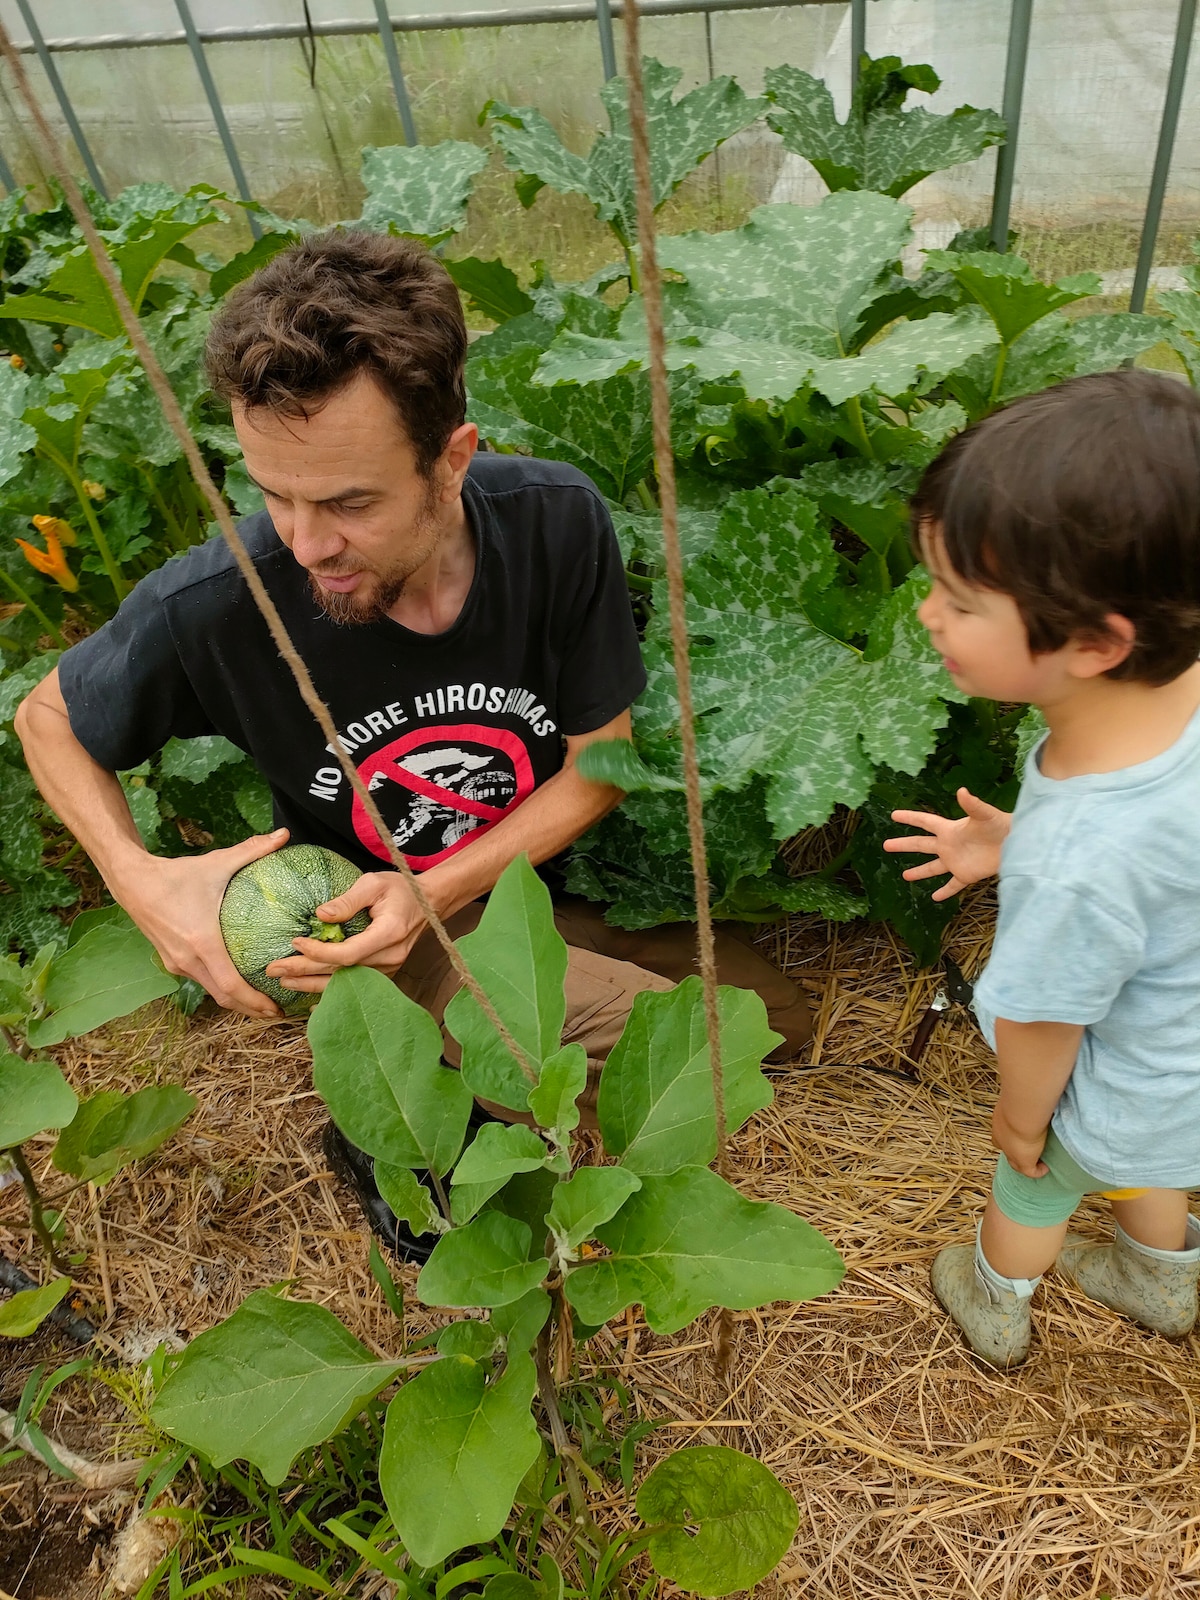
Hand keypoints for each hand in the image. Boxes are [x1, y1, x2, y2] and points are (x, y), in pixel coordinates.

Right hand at [111, 828, 290, 1018]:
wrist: (130, 880)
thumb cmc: (175, 875)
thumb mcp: (216, 863)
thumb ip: (253, 850)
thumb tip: (284, 835)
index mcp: (202, 944)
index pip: (232, 987)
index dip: (256, 1002)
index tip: (277, 1010)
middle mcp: (188, 961)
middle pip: (224, 998)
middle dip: (251, 1009)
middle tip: (277, 1013)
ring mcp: (177, 964)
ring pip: (211, 991)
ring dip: (236, 1000)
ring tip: (262, 1001)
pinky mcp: (170, 961)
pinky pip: (201, 980)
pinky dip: (220, 987)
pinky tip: (236, 981)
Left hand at [265, 870, 432, 995]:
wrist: (428, 903)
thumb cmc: (400, 889)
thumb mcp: (373, 883)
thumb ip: (348, 900)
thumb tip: (319, 915)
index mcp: (389, 933)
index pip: (349, 952)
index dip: (319, 952)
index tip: (295, 943)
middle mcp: (390, 957)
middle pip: (342, 972)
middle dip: (305, 972)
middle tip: (275, 970)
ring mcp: (389, 968)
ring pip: (346, 983)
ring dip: (313, 984)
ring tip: (285, 982)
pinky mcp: (385, 973)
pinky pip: (354, 985)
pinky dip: (331, 990)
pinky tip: (310, 996)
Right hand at [883, 786, 1011, 900]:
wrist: (1018, 844)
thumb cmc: (1002, 825)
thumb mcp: (985, 814)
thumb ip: (972, 805)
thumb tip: (961, 790)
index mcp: (950, 829)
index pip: (925, 822)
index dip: (909, 818)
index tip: (893, 815)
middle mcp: (949, 845)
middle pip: (921, 845)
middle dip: (904, 844)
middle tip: (886, 845)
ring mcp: (956, 861)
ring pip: (933, 868)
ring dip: (919, 872)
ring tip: (904, 876)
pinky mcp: (966, 875)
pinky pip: (952, 885)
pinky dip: (944, 892)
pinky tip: (934, 898)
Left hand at [991, 1102, 1048, 1177]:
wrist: (1021, 1113)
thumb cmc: (1020, 1101)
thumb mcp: (1018, 1099)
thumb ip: (1022, 1099)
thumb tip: (1030, 1093)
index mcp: (999, 1124)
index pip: (999, 1136)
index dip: (1006, 1138)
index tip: (1016, 1136)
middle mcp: (1002, 1140)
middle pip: (1006, 1150)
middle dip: (1014, 1152)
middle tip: (1026, 1150)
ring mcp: (1011, 1153)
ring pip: (1016, 1164)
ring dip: (1026, 1163)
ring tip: (1037, 1162)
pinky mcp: (1024, 1162)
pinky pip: (1031, 1172)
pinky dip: (1038, 1171)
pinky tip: (1045, 1168)